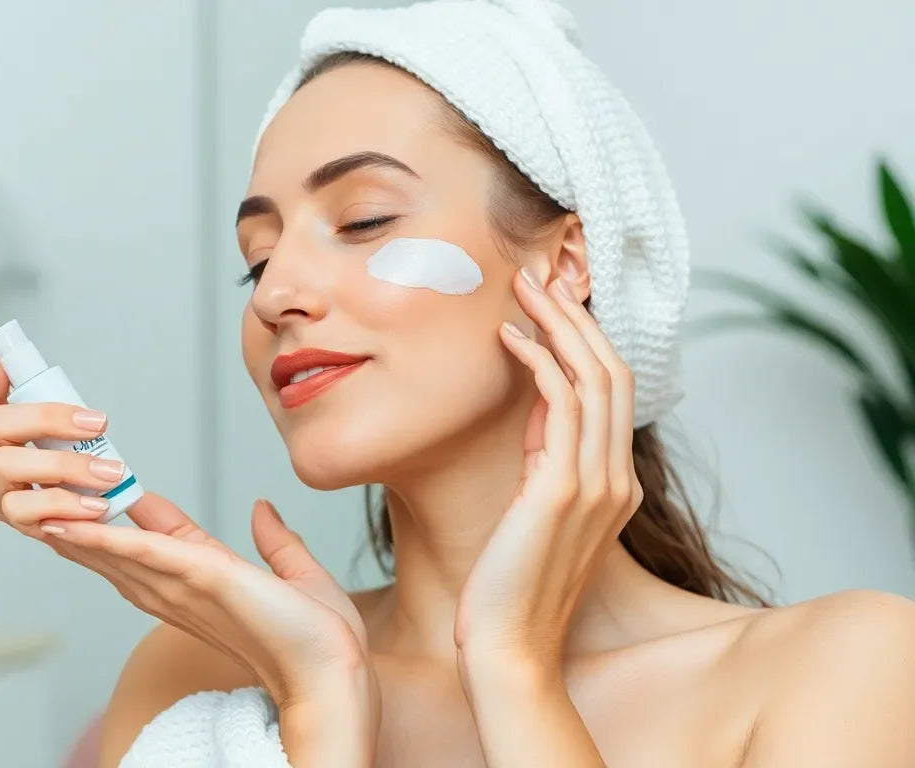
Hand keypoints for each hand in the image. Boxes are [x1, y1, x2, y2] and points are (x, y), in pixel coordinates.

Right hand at [0, 354, 377, 719]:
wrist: (331, 672)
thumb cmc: (318, 642)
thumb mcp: (297, 574)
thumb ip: (276, 542)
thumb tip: (264, 509)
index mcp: (203, 583)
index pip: (154, 542)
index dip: (127, 516)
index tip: (108, 487)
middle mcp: (181, 591)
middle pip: (114, 554)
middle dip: (75, 525)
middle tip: (39, 491)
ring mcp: (183, 587)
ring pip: (113, 553)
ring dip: (74, 528)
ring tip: (34, 500)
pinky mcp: (198, 578)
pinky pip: (139, 552)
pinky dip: (105, 536)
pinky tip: (73, 520)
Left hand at [455, 268, 641, 680]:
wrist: (509, 649)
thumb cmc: (508, 587)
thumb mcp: (534, 512)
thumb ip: (546, 462)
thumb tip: (536, 409)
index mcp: (615, 485)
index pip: (614, 391)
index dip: (586, 339)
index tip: (551, 303)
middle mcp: (617, 479)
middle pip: (613, 371)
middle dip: (576, 317)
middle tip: (536, 276)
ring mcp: (597, 484)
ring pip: (595, 377)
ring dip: (558, 324)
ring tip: (521, 289)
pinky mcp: (563, 490)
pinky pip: (563, 404)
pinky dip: (538, 362)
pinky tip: (509, 339)